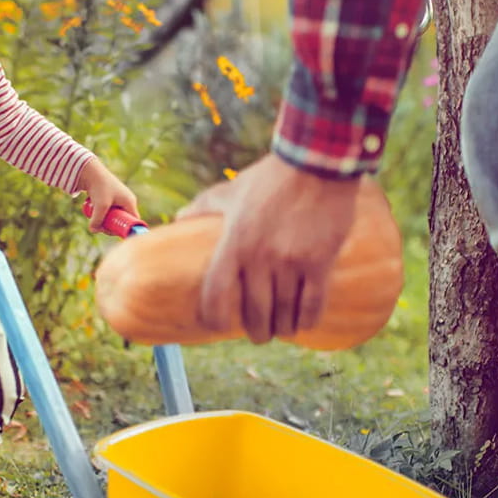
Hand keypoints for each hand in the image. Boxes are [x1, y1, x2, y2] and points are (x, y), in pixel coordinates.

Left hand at [78, 158, 139, 233]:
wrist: (90, 171)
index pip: (133, 221)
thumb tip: (93, 230)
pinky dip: (101, 213)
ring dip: (105, 219)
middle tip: (101, 227)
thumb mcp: (100, 206)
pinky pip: (108, 209)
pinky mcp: (109, 197)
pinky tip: (93, 212)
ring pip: (113, 215)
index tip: (113, 232)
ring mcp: (118, 198)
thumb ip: (97, 220)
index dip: (125, 229)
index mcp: (130, 202)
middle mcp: (126, 200)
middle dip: (112, 225)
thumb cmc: (99, 187)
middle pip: (122, 220)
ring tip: (95, 219)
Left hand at [175, 154, 359, 343]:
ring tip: (281, 331)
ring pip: (285, 312)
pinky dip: (307, 320)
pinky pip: (313, 304)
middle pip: (255, 312)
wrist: (315, 162)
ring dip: (282, 328)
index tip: (217, 325)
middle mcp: (260, 257)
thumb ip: (203, 206)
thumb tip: (177, 217)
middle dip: (255, 331)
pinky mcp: (320, 262)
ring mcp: (291, 262)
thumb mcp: (231, 190)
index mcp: (234, 242)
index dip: (214, 317)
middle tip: (257, 334)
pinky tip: (303, 324)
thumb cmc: (270, 177)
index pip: (217, 293)